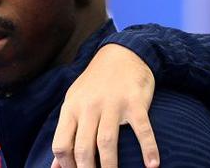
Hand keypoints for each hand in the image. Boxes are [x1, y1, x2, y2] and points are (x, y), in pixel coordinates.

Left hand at [51, 44, 159, 167]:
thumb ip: (67, 132)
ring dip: (110, 166)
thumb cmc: (95, 84)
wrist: (121, 54)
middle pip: (83, 148)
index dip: (66, 165)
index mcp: (71, 108)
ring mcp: (112, 104)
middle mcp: (89, 107)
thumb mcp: (75, 103)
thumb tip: (56, 166)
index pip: (61, 144)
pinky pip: (142, 130)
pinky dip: (148, 148)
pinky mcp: (135, 102)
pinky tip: (152, 165)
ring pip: (107, 142)